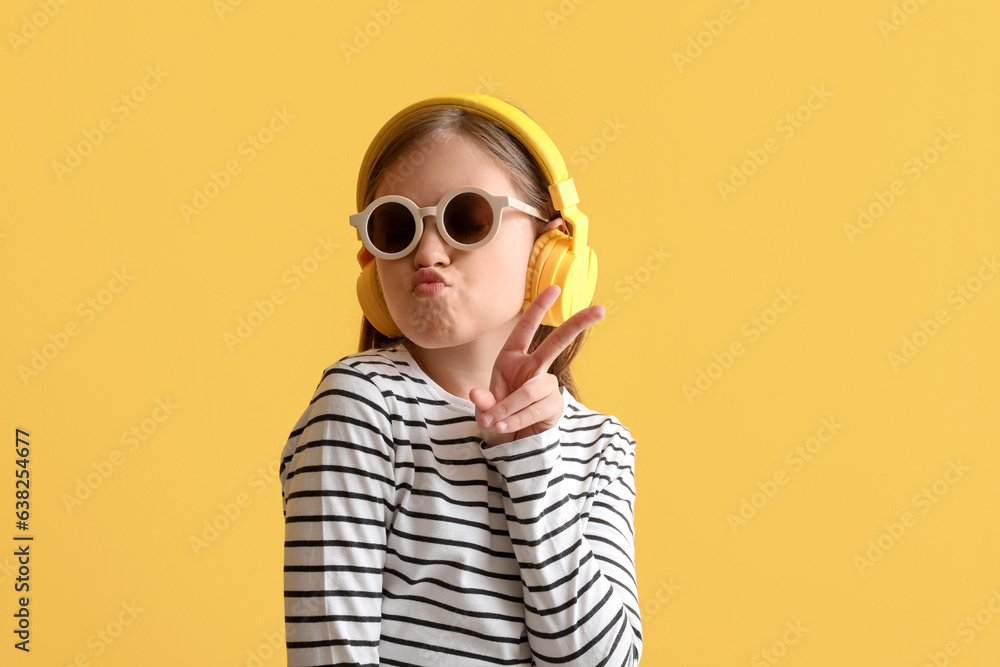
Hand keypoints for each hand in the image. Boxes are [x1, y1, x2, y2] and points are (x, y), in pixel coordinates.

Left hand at [469, 285, 605, 447]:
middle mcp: (532, 368)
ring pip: (532, 389)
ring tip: (496, 423)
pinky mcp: (555, 405)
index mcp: (512, 359)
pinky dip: (519, 419)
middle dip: (577, 324)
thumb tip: (477, 395)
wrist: (509, 445)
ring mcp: (546, 386)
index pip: (526, 329)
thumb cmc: (496, 420)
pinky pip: (538, 408)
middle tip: (600, 309)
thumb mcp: (483, 410)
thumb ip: (482, 402)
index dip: (539, 309)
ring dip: (512, 407)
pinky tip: (509, 427)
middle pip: (558, 343)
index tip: (555, 289)